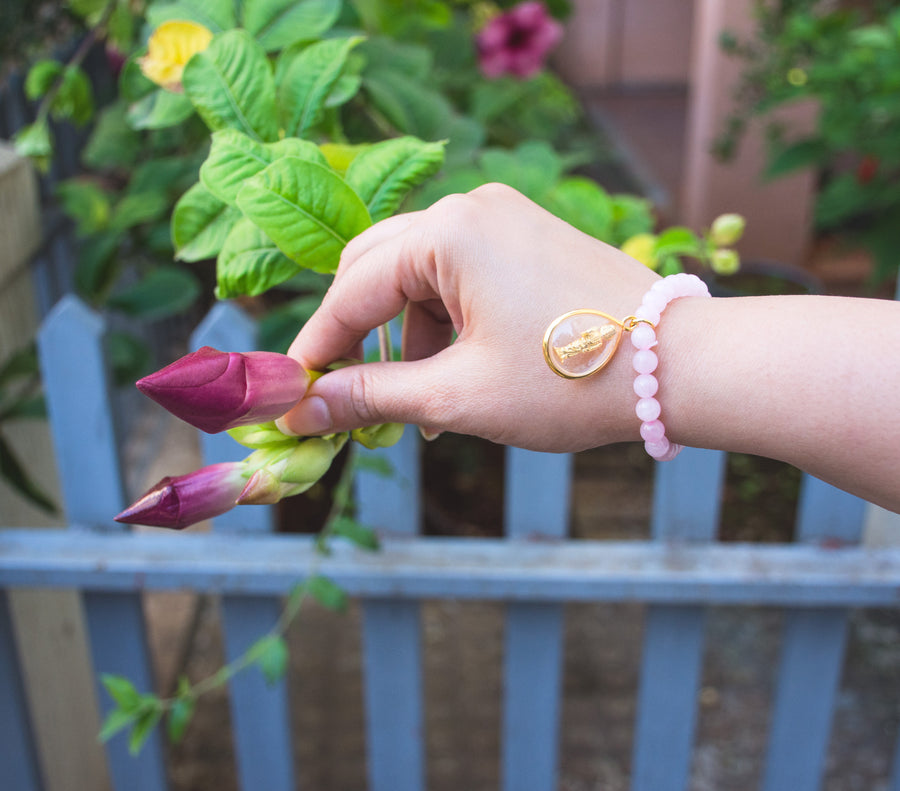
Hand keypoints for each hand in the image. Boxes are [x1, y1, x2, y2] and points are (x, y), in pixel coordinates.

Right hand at [280, 183, 661, 451]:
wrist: (681, 365)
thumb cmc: (571, 380)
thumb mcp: (459, 395)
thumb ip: (373, 394)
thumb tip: (305, 409)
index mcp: (448, 231)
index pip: (351, 290)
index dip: (318, 347)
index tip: (292, 393)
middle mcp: (472, 207)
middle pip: (376, 269)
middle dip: (357, 335)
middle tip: (346, 395)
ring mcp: (506, 218)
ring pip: (420, 276)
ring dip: (406, 337)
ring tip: (420, 406)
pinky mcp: (529, 238)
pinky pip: (461, 276)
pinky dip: (446, 324)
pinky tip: (459, 374)